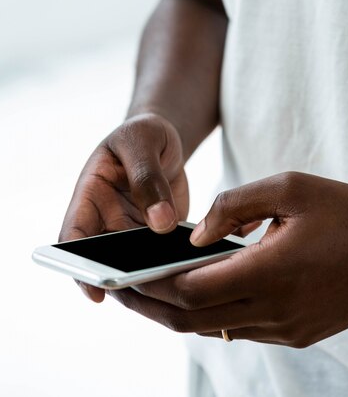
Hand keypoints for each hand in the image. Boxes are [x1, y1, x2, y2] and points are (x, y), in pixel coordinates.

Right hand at [59, 113, 187, 302]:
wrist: (162, 137)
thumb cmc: (143, 133)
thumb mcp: (142, 142)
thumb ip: (148, 178)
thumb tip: (161, 223)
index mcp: (90, 194)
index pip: (74, 236)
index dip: (78, 267)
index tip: (96, 291)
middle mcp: (106, 219)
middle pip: (105, 260)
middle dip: (122, 279)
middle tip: (149, 290)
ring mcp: (131, 230)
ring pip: (134, 265)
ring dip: (152, 276)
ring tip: (178, 280)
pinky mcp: (156, 236)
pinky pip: (161, 257)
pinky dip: (174, 265)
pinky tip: (195, 268)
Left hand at [109, 172, 347, 346]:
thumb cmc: (347, 210)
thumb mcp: (290, 187)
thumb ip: (234, 204)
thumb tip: (194, 236)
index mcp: (274, 271)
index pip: (193, 291)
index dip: (152, 285)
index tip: (122, 276)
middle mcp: (278, 310)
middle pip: (195, 319)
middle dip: (151, 307)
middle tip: (120, 290)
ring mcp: (289, 329)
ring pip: (215, 328)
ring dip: (179, 313)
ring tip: (149, 292)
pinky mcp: (299, 334)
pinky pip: (241, 327)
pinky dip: (211, 313)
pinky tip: (198, 294)